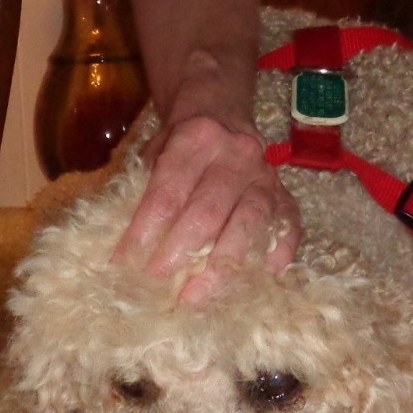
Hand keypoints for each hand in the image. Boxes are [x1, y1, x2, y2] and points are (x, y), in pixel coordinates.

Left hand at [112, 115, 301, 302]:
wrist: (222, 115)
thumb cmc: (180, 146)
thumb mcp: (154, 152)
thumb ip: (142, 192)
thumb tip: (126, 251)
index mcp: (196, 140)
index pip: (167, 194)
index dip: (143, 232)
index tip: (124, 263)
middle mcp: (236, 156)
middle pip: (207, 212)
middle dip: (179, 253)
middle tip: (156, 284)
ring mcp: (266, 178)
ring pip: (249, 224)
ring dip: (221, 266)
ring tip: (196, 297)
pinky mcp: (287, 197)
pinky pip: (288, 230)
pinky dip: (274, 257)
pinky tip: (255, 279)